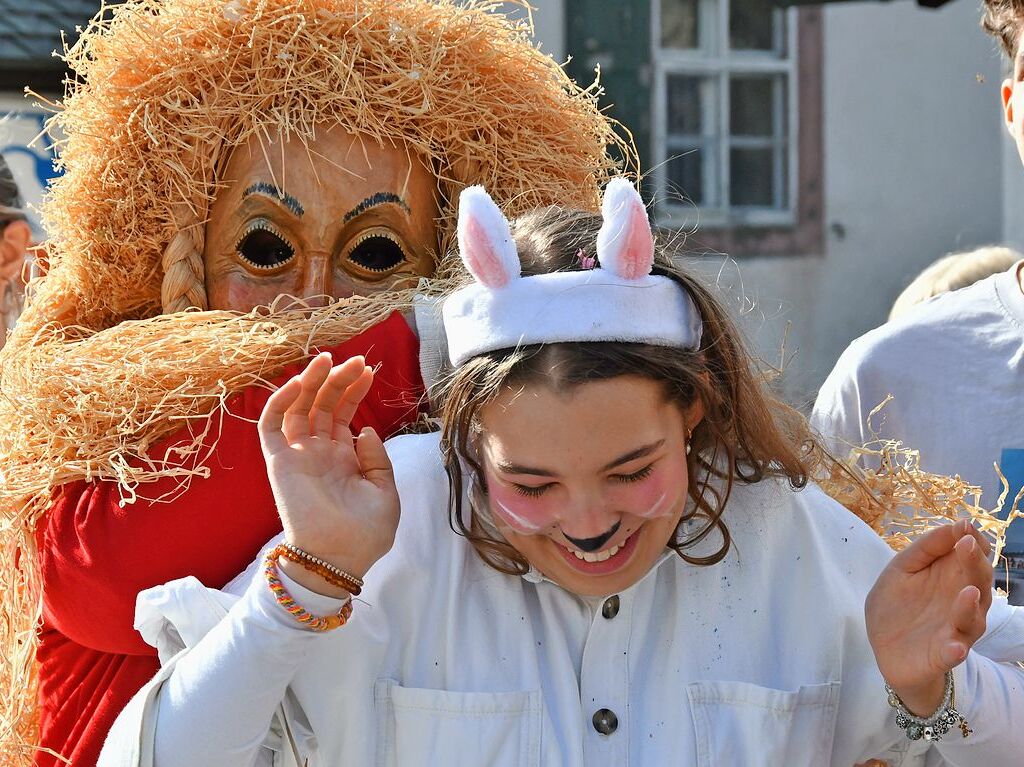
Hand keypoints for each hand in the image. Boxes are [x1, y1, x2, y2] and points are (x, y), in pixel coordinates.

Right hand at [258, 353, 399, 579]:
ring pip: (299, 408)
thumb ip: (377, 460)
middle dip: (338, 380)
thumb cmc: (365, 534)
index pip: (343, 415)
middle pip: (323, 405)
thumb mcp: (385, 493)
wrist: (339, 560)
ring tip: (328, 360)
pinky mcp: (279, 463)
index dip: (354, 391)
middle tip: (356, 359)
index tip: (368, 371)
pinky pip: (272, 426)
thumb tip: (366, 430)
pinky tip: (300, 382)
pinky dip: (281, 401)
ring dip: (311, 382)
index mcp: (343, 459)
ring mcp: (298, 456)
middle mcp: (318, 453)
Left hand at [866, 520, 991, 714]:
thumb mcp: (902, 569)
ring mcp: (955, 630)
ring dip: (970, 607)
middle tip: (968, 546)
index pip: (973, 556)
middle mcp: (961, 602)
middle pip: (978, 583)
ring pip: (972, 619)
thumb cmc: (897, 604)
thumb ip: (926, 548)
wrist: (883, 646)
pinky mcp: (943, 655)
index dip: (972, 541)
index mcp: (952, 577)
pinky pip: (954, 654)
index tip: (965, 528)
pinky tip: (955, 646)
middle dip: (975, 564)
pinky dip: (955, 650)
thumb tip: (956, 524)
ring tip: (968, 592)